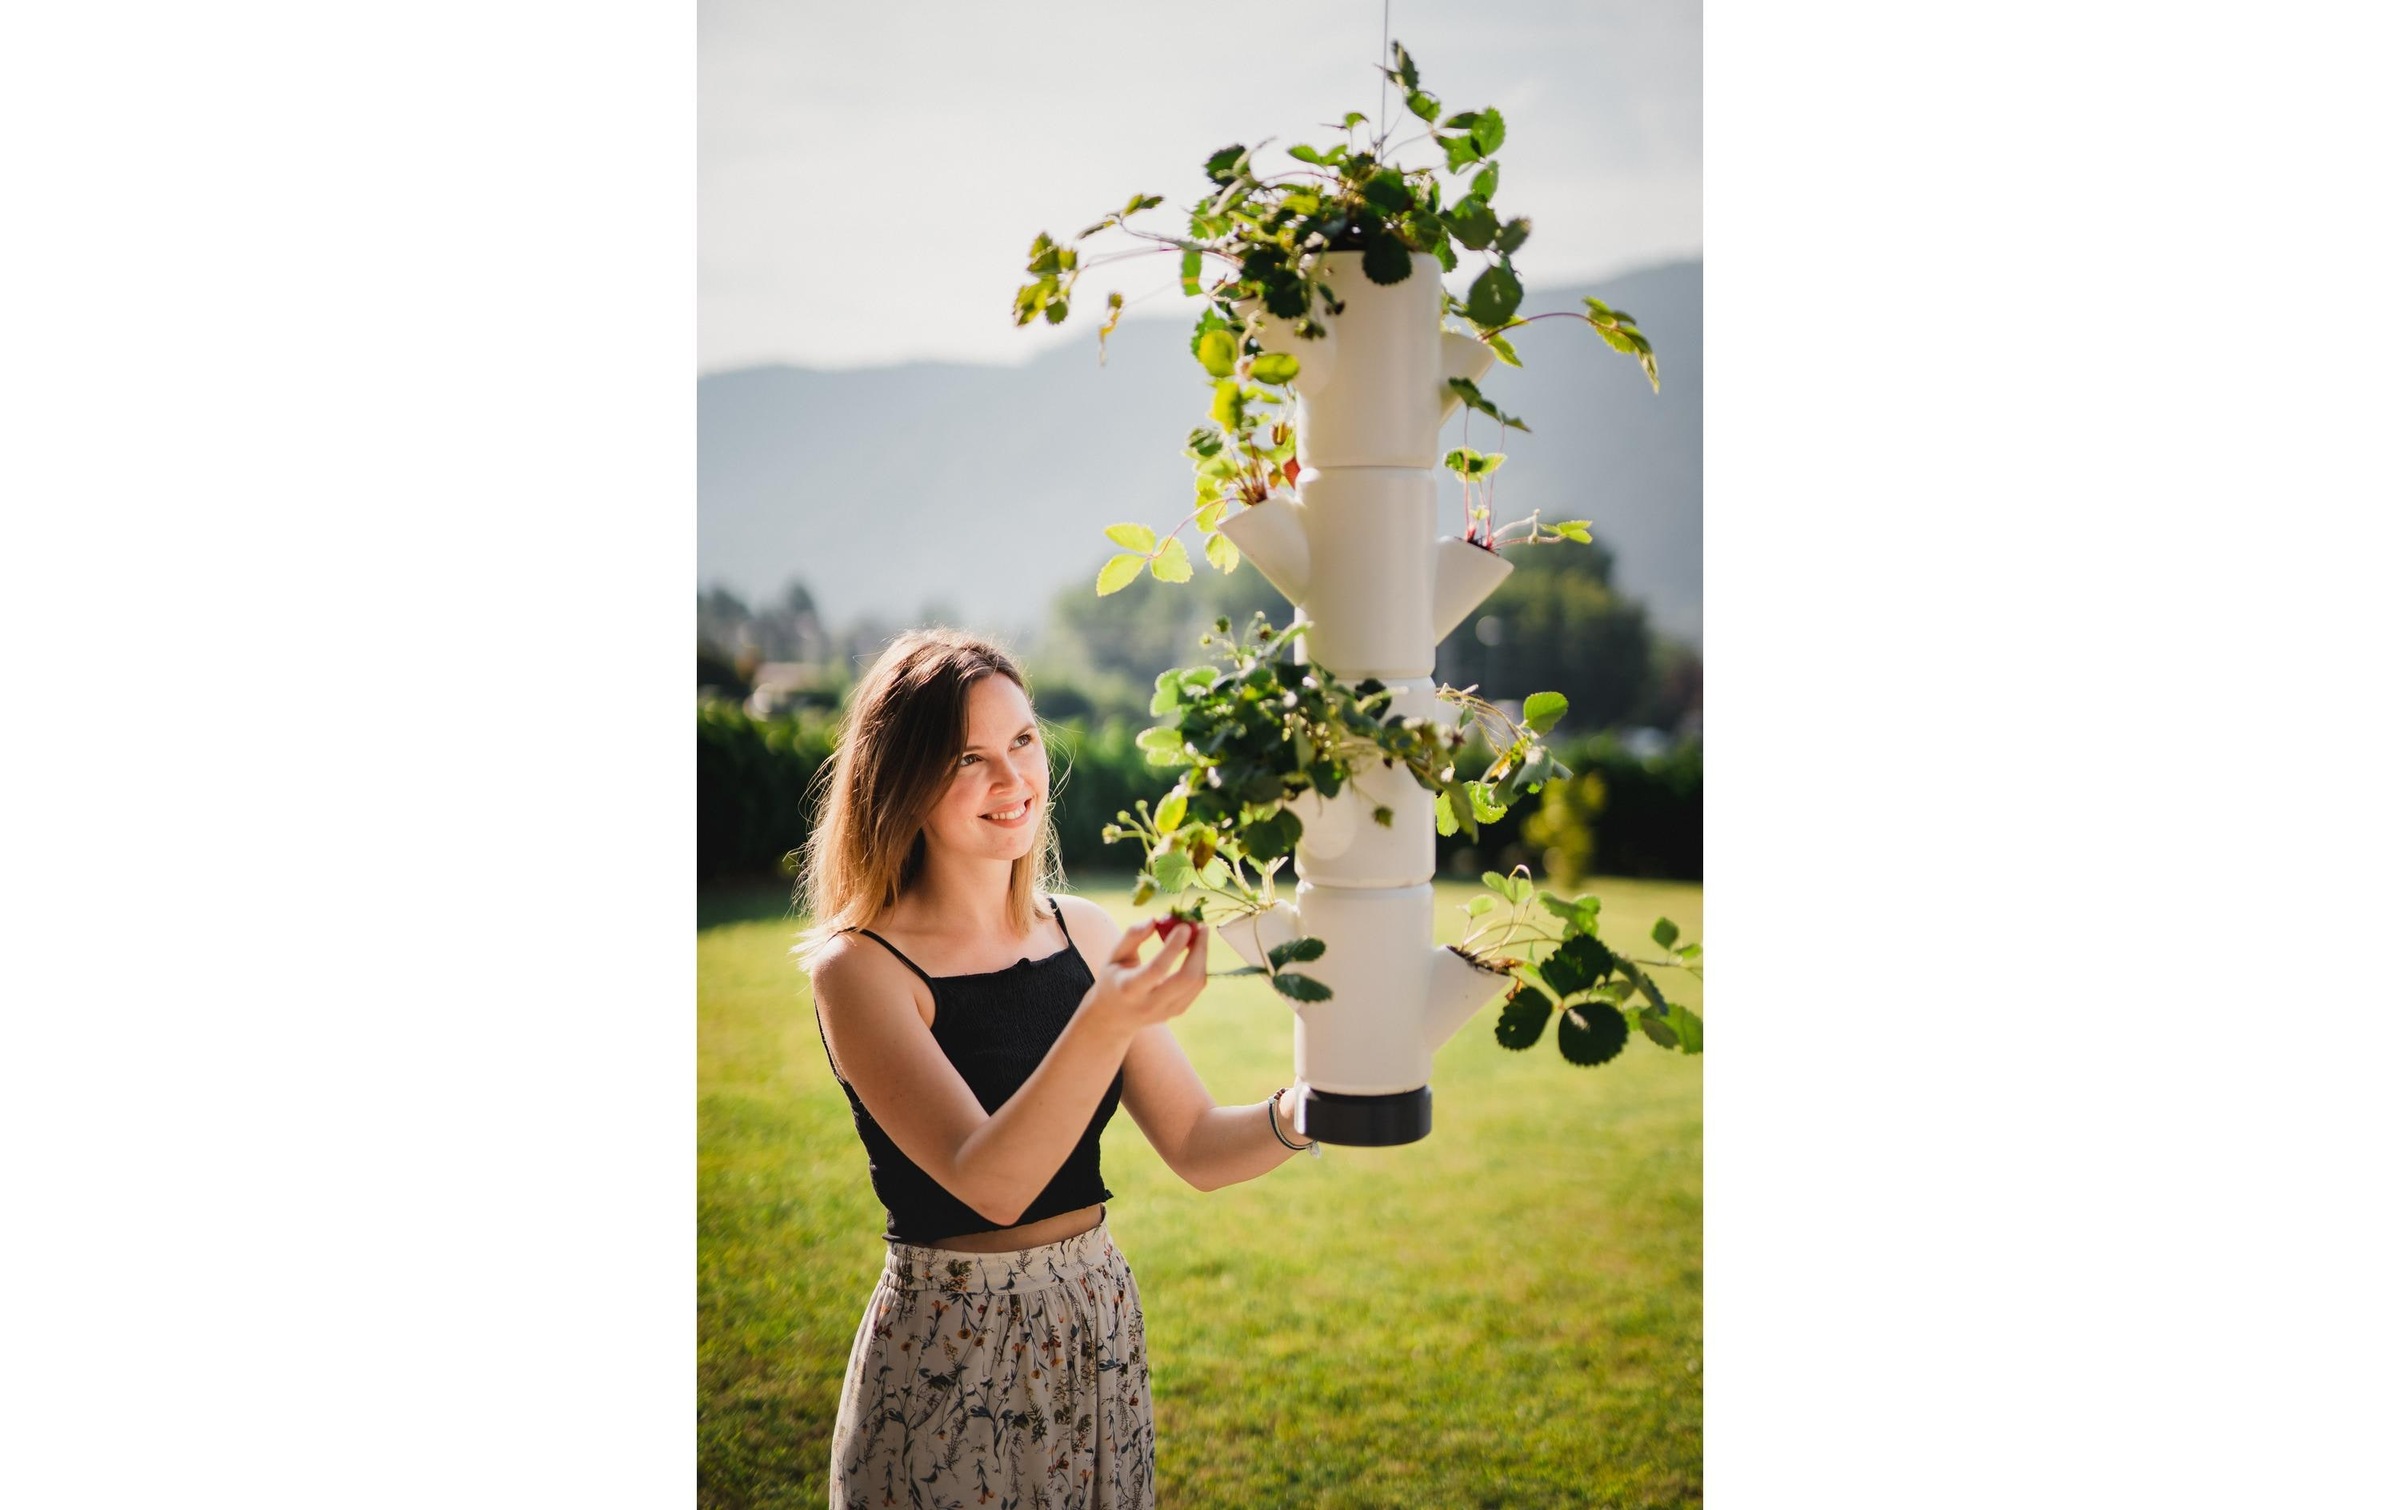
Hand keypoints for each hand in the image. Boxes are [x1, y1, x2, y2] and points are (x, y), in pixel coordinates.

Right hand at [1083, 919, 1208, 1037]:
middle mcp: (1149, 1003)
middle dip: (1199, 950)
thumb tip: (1154, 919)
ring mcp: (1166, 1011)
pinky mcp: (1177, 1012)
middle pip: (1186, 979)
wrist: (1114, 1016)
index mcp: (1129, 988)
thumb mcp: (1114, 955)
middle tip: (1201, 927)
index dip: (1173, 946)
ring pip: (1196, 983)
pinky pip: (1196, 987)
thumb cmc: (1113, 979)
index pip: (1157, 969)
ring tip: (1200, 935)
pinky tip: (1196, 951)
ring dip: (1202, 956)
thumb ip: (1132, 936)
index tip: (1184, 926)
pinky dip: (1200, 966)